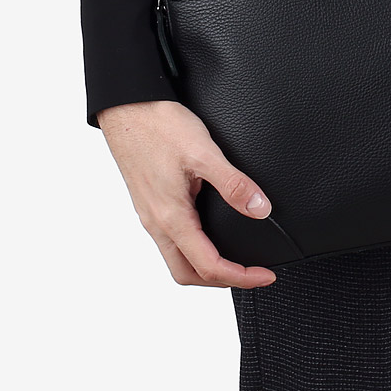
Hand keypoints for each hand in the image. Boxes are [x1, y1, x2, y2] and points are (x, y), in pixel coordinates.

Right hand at [98, 99, 277, 287]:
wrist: (126, 108)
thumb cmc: (158, 127)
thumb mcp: (204, 152)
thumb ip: (233, 184)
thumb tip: (259, 209)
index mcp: (172, 217)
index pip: (209, 266)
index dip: (241, 276)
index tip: (265, 275)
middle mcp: (157, 223)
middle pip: (187, 274)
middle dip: (221, 281)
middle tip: (251, 273)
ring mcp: (150, 215)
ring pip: (176, 259)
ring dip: (205, 267)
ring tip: (234, 258)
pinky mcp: (149, 204)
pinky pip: (170, 240)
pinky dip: (192, 248)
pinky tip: (207, 232)